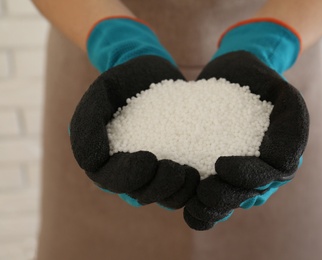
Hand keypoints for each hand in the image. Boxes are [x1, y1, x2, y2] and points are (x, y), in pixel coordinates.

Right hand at [69, 17, 199, 208]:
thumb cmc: (122, 79)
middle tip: (177, 169)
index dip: (129, 177)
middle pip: (140, 194)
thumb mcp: (100, 92)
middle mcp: (128, 169)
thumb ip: (87, 124)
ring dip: (178, 191)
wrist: (150, 68)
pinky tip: (205, 174)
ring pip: (163, 196)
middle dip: (159, 187)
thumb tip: (92, 163)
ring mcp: (153, 170)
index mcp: (105, 159)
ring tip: (192, 172)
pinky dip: (193, 187)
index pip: (112, 181)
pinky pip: (183, 186)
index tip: (149, 158)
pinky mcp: (174, 163)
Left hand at [183, 19, 309, 229]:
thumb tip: (283, 153)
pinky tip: (188, 209)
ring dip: (216, 208)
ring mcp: (247, 173)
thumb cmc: (254, 76)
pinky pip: (221, 198)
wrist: (231, 73)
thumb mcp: (278, 86)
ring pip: (237, 201)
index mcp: (286, 149)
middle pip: (253, 192)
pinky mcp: (226, 174)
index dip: (249, 175)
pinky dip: (207, 210)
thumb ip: (292, 112)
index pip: (274, 171)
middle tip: (203, 191)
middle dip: (228, 196)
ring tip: (193, 205)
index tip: (220, 165)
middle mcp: (269, 167)